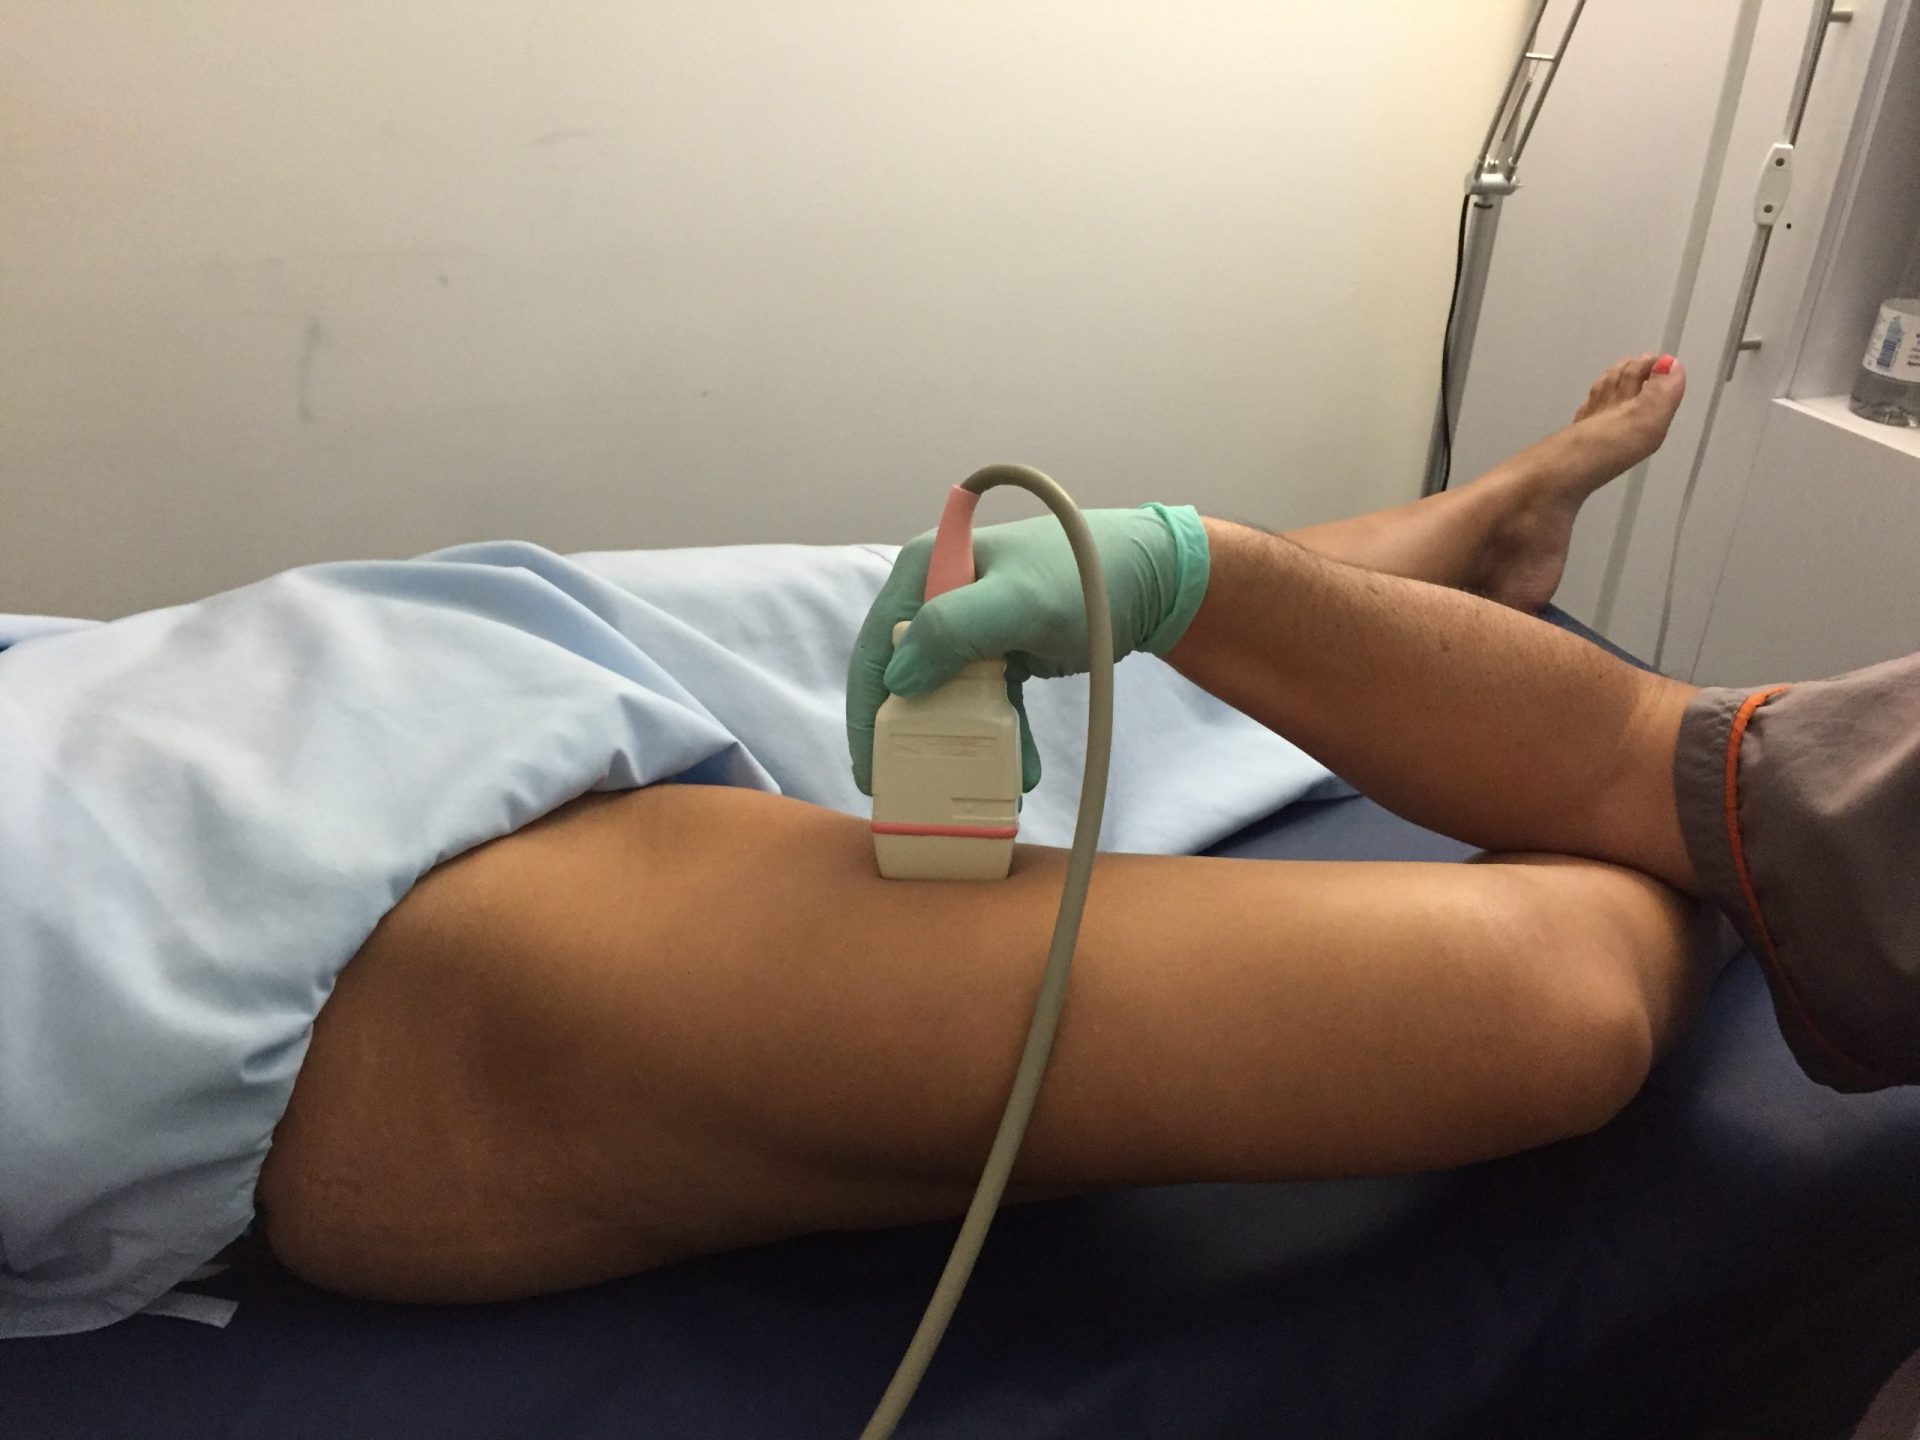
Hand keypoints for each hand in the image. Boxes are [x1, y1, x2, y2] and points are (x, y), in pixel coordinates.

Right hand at [846, 503, 1208, 793]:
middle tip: (912, 792)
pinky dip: (995, 737)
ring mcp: (968, 625)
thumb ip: (955, 631)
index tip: (870, 771)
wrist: (1154, 577)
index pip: (876, 647)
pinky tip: (1015, 772)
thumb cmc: (1086, 577)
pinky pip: (982, 702)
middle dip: (911, 738)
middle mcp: (937, 594)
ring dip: (958, 746)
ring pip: (945, 697)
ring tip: (972, 793)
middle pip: (904, 678)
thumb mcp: (1018, 603)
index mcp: (927, 569)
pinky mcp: (1000, 652)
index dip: (867, 712)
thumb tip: (897, 682)